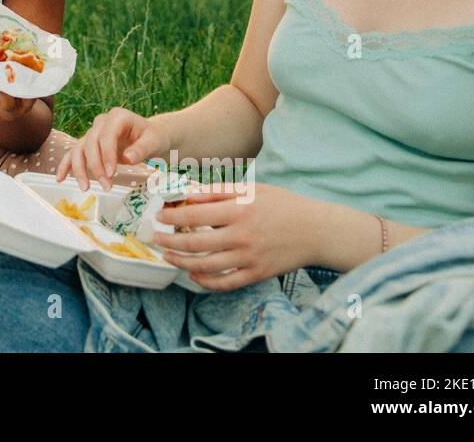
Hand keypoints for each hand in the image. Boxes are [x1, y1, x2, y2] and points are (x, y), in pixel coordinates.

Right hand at [56, 106, 170, 190]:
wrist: (151, 137)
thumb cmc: (154, 138)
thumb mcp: (154, 142)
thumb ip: (142, 149)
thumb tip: (128, 158)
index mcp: (118, 117)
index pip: (106, 135)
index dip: (106, 154)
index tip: (112, 173)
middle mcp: (102, 123)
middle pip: (90, 144)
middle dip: (95, 167)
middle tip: (106, 186)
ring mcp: (93, 133)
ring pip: (78, 149)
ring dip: (79, 169)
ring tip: (85, 188)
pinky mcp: (89, 145)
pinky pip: (73, 154)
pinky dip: (65, 165)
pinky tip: (60, 179)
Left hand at [152, 184, 321, 290]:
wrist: (316, 230)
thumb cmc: (282, 205)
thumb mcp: (251, 189)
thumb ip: (218, 192)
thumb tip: (187, 193)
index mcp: (239, 210)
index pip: (195, 215)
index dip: (172, 217)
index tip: (158, 216)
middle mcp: (242, 236)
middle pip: (195, 243)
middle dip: (170, 241)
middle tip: (156, 238)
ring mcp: (249, 258)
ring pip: (206, 266)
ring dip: (181, 262)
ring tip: (168, 256)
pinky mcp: (257, 274)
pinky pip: (225, 283)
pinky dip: (205, 281)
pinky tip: (193, 274)